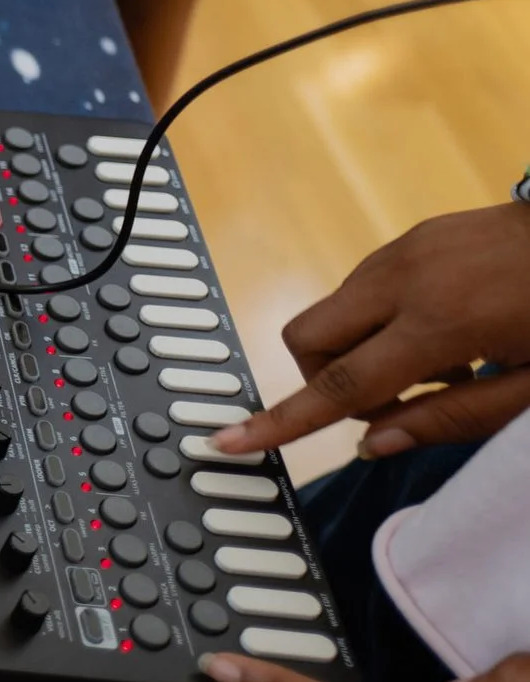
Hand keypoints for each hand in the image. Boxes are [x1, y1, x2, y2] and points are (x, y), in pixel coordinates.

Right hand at [215, 203, 529, 459]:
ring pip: (333, 313)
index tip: (228, 440)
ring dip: (362, 353)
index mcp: (439, 325)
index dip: (282, 420)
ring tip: (446, 365)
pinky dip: (384, 324)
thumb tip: (373, 445)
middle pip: (309, 340)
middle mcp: (403, 280)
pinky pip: (365, 289)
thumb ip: (453, 418)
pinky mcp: (413, 236)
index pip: (339, 386)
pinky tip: (450, 331)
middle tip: (396, 401)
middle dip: (325, 380)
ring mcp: (403, 249)